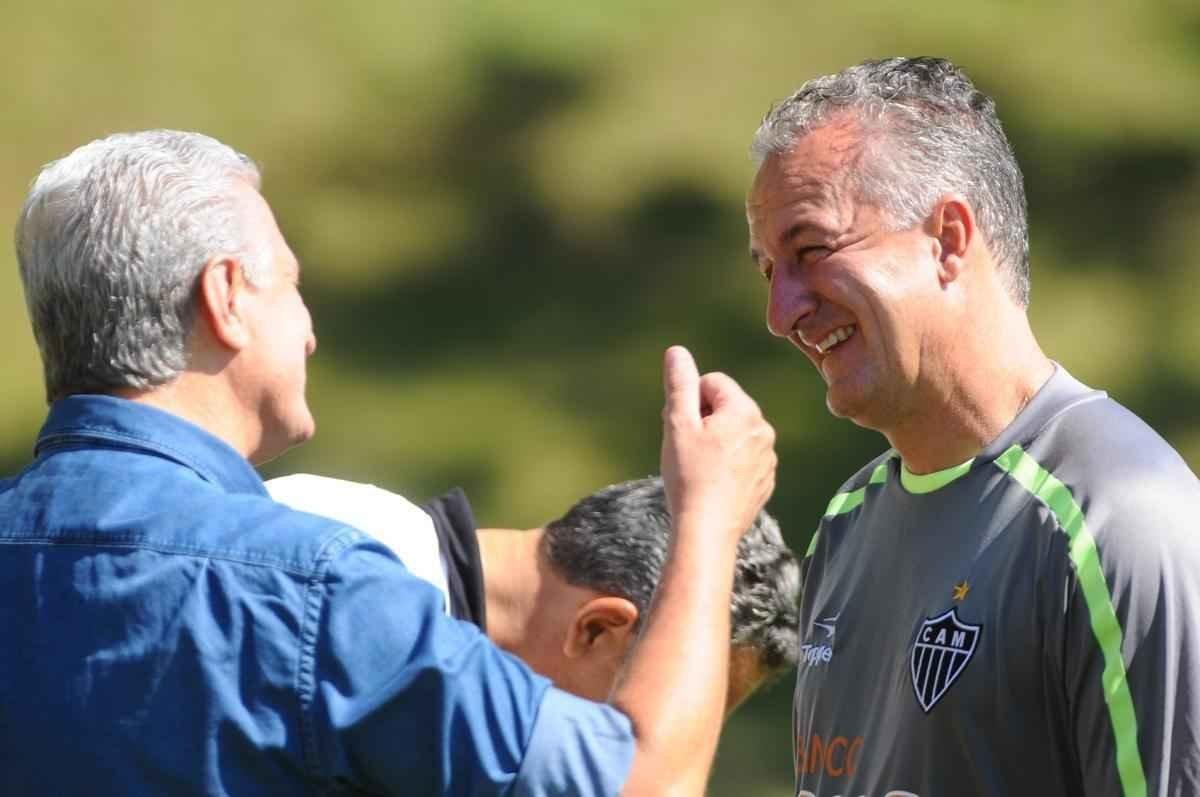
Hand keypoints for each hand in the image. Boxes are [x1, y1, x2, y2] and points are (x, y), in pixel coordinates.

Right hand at [660, 345, 776, 544]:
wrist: (707, 530)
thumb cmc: (689, 475)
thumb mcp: (677, 424)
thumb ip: (679, 384)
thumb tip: (676, 351)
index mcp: (744, 410)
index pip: (712, 383)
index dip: (690, 401)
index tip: (681, 427)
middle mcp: (764, 429)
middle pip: (726, 406)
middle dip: (704, 419)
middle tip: (686, 448)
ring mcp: (769, 457)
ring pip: (735, 433)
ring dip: (716, 442)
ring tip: (699, 468)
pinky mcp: (766, 480)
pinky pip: (745, 458)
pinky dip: (728, 464)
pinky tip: (712, 482)